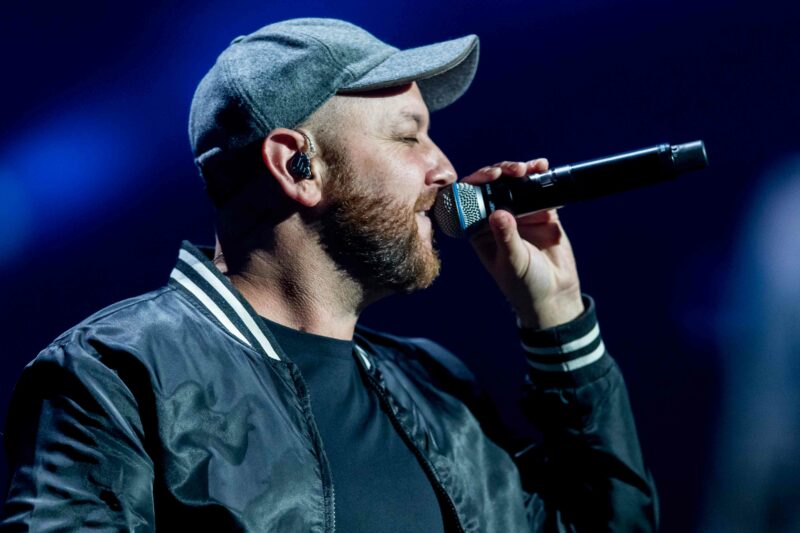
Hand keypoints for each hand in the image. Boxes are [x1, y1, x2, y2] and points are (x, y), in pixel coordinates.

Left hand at [462, 158, 583, 328]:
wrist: (556, 293)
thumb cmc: (526, 285)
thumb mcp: (513, 263)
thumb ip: (506, 238)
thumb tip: (498, 212)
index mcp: (479, 230)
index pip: (469, 200)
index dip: (475, 183)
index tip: (488, 177)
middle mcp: (495, 218)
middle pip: (491, 186)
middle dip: (500, 172)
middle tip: (513, 171)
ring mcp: (518, 213)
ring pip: (514, 183)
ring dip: (519, 170)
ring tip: (530, 168)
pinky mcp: (541, 211)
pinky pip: (538, 189)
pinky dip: (540, 176)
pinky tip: (543, 168)